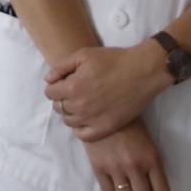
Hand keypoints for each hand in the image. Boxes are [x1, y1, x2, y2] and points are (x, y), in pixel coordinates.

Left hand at [44, 42, 169, 140]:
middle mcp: (81, 106)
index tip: (64, 83)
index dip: (55, 86)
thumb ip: (61, 67)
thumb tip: (48, 80)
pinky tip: (86, 118)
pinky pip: (84, 136)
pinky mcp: (107, 127)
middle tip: (74, 92)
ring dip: (70, 113)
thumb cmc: (113, 60)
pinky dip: (80, 129)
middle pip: (58, 108)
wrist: (142, 72)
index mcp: (73, 87)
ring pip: (69, 122)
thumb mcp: (83, 55)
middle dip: (62, 99)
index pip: (50, 93)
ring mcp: (94, 119)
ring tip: (81, 103)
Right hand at [83, 118, 169, 190]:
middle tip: (137, 188)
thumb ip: (151, 163)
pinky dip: (111, 189)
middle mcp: (135, 167)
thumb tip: (151, 183)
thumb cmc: (128, 122)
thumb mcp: (148, 141)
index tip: (152, 188)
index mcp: (151, 159)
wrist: (102, 107)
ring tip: (124, 185)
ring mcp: (116, 168)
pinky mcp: (98, 167)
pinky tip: (111, 179)